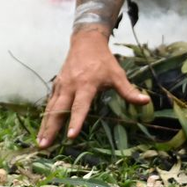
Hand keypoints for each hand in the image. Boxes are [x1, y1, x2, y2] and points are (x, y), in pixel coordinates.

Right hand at [38, 29, 149, 147]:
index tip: (71, 136)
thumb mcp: (117, 74)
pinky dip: (45, 116)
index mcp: (86, 84)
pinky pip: (50, 102)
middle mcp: (70, 86)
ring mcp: (62, 85)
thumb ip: (128, 90)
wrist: (86, 41)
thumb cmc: (103, 60)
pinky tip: (42, 128)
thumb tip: (146, 101)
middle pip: (59, 109)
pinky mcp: (57, 84)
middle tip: (43, 146)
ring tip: (40, 143)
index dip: (76, 121)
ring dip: (45, 125)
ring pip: (51, 107)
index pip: (80, 106)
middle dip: (51, 128)